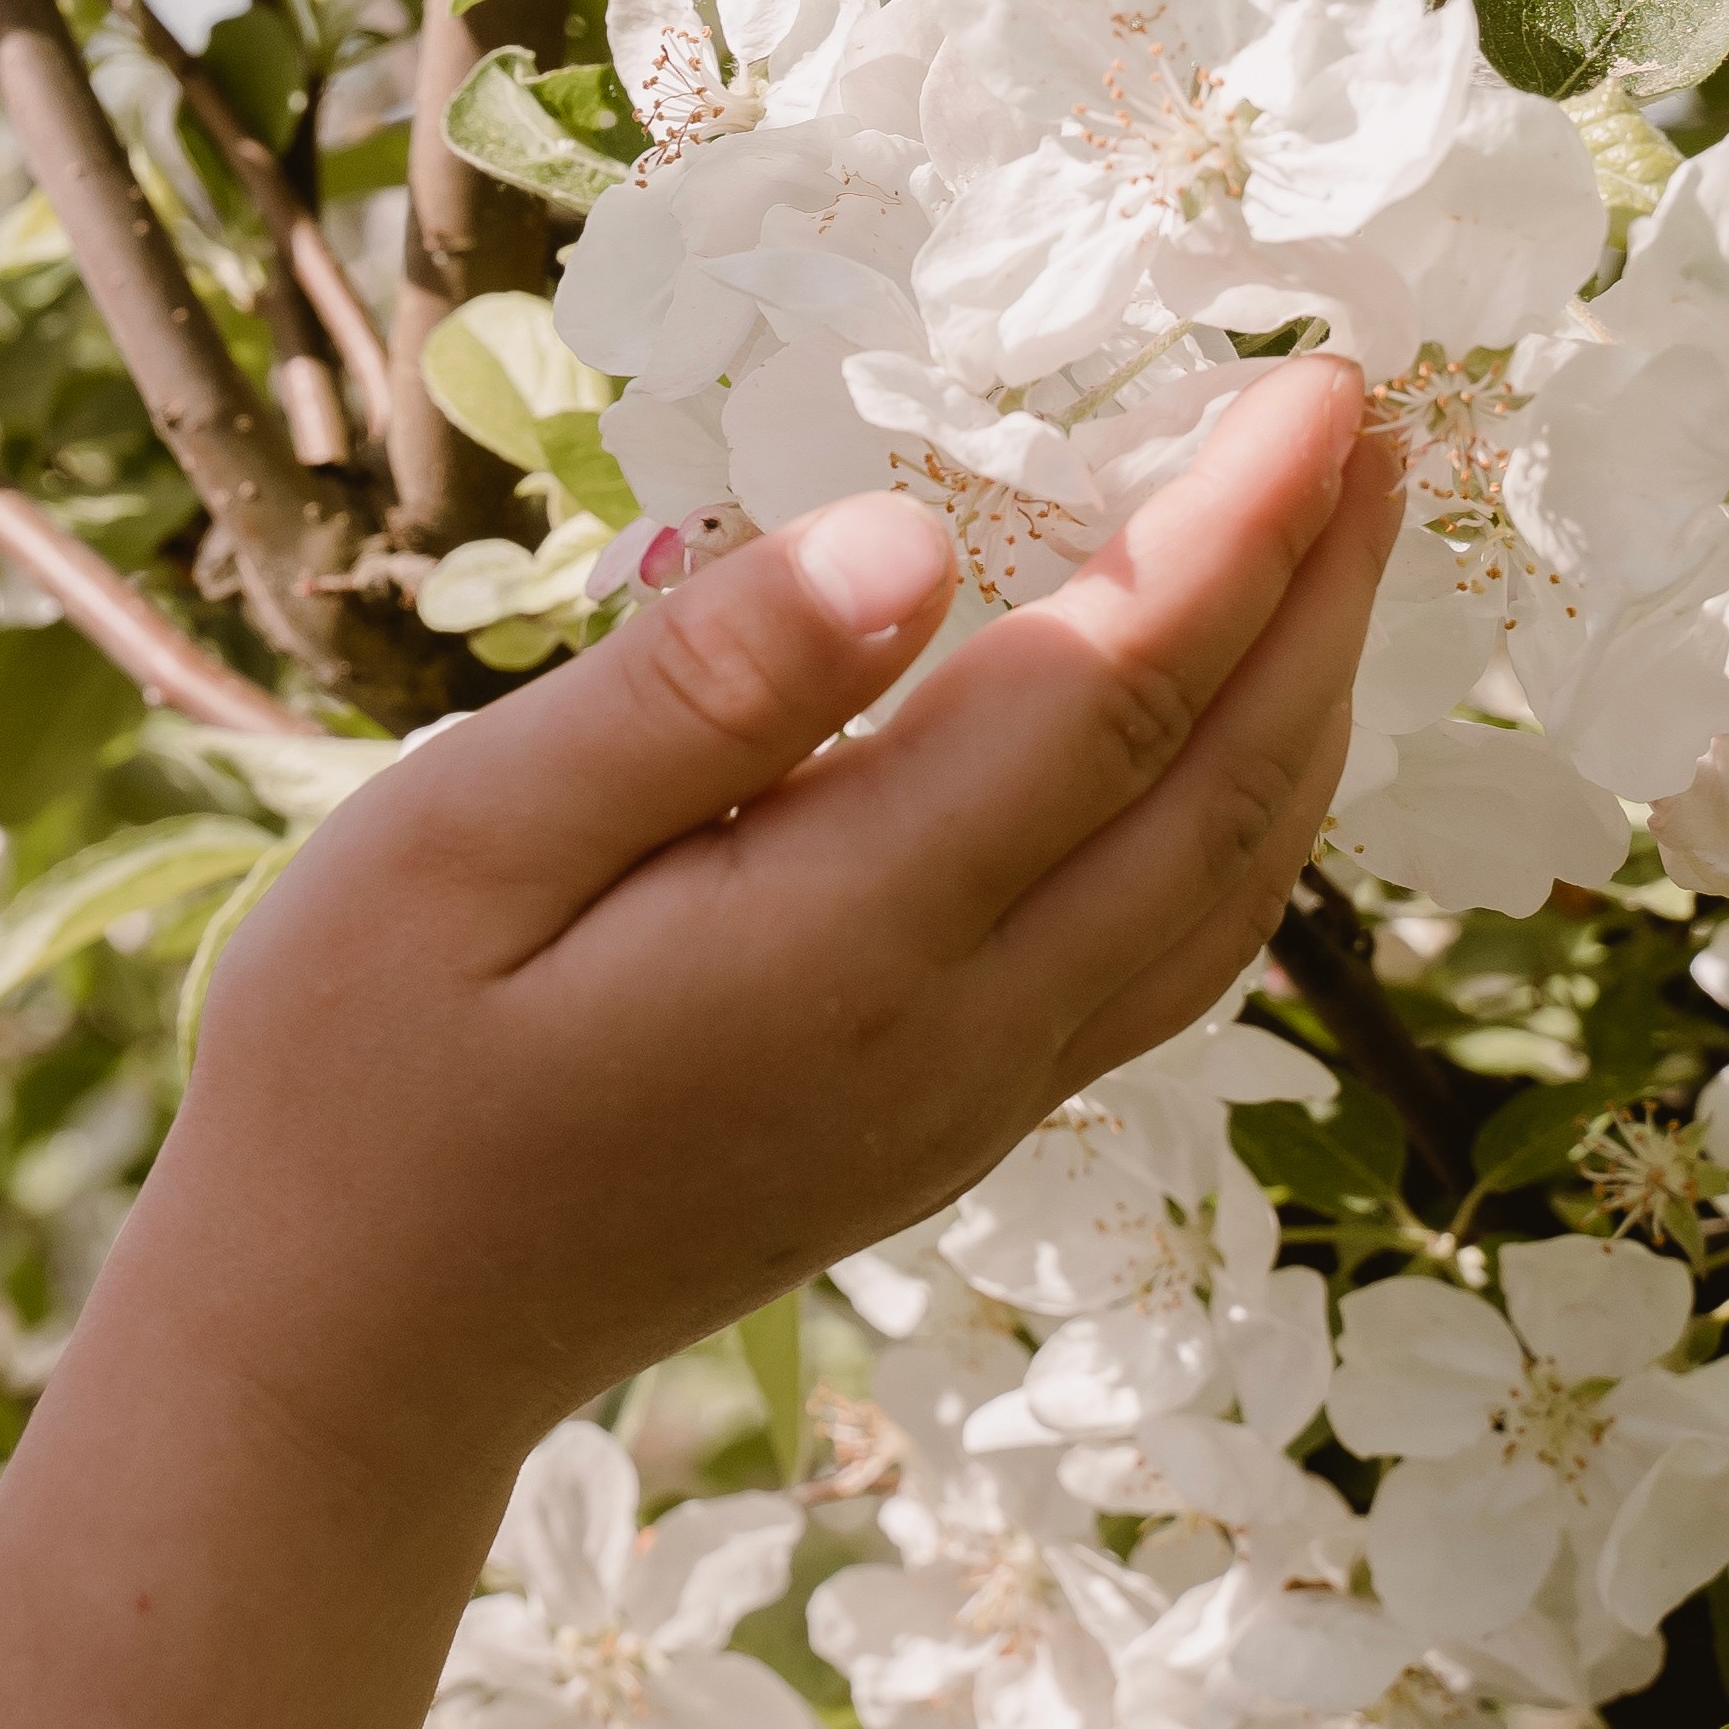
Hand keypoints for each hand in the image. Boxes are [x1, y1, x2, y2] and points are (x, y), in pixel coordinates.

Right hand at [122, 353, 1402, 1508]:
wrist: (347, 1350)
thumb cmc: (350, 1068)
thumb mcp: (456, 838)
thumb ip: (692, 691)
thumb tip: (911, 537)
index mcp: (844, 944)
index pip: (1106, 698)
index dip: (1234, 530)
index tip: (1320, 378)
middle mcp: (959, 1038)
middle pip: (1220, 796)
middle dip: (1321, 596)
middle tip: (1381, 417)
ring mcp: (968, 1102)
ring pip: (1223, 895)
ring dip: (1304, 708)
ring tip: (1339, 549)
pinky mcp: (944, 1130)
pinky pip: (1166, 962)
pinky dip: (1240, 824)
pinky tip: (1221, 747)